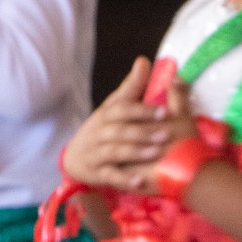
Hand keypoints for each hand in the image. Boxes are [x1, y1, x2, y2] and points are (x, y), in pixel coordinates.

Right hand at [60, 59, 197, 191]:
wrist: (75, 158)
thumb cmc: (102, 129)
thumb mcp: (113, 107)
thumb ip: (131, 87)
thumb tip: (144, 60)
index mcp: (107, 115)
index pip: (123, 109)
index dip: (142, 110)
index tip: (165, 112)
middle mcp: (100, 132)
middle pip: (120, 131)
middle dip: (143, 132)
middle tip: (166, 134)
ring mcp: (97, 153)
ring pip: (115, 152)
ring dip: (136, 152)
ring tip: (156, 153)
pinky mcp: (97, 173)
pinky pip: (110, 176)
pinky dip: (125, 178)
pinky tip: (141, 181)